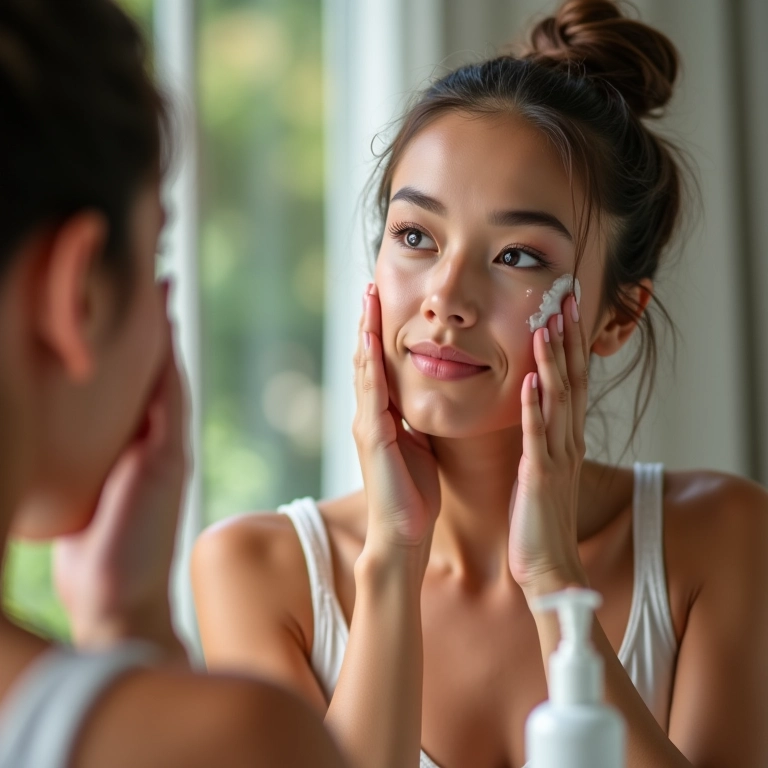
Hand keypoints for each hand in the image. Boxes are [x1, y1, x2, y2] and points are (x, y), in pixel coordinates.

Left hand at [54, 287, 188, 654]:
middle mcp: (155, 441)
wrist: (120, 600)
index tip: (121, 302)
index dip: (131, 344)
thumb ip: (75, 464)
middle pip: (155, 370)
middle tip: (149, 275)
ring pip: (167, 375)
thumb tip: (42, 435)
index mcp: (132, 450)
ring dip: (164, 331)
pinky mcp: (170, 456)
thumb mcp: (77, 498)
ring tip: (159, 283)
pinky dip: (169, 361)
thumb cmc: (95, 558)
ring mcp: (167, 447)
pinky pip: (172, 397)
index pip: (133, 385)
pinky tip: (164, 326)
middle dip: (153, 325)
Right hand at [353, 283, 439, 564]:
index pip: (380, 365)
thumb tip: (424, 402)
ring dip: (366, 331)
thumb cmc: (414, 495)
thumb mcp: (418, 447)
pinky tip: (371, 340)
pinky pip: (372, 392)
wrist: (403, 534)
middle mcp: (369, 415)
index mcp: (383, 417)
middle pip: (367, 358)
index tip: (385, 301)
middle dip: (368, 321)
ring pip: (365, 368)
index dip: (380, 332)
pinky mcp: (372, 436)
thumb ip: (415, 422)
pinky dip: (371, 364)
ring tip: (368, 298)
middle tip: (370, 284)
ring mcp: (367, 424)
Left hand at [508, 294, 589, 597]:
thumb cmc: (538, 519)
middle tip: (565, 298)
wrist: (548, 567)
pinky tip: (531, 381)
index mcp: (564, 439)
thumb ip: (540, 437)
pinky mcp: (539, 478)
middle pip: (572, 380)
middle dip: (567, 338)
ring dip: (553, 362)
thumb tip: (530, 407)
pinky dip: (535, 408)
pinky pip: (537, 437)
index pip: (572, 380)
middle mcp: (567, 442)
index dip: (569, 343)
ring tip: (547, 324)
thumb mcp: (541, 468)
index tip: (564, 307)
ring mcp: (556, 458)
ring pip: (559, 401)